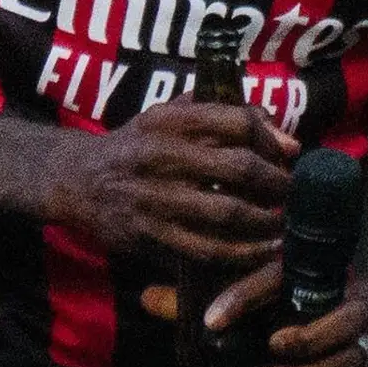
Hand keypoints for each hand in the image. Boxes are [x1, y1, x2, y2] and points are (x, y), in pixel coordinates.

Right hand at [58, 99, 296, 291]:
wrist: (74, 181)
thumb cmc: (134, 145)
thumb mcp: (167, 115)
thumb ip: (222, 113)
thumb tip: (283, 136)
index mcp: (168, 121)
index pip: (235, 122)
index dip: (271, 139)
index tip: (287, 154)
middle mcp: (161, 157)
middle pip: (239, 168)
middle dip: (277, 184)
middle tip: (293, 193)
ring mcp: (155, 200)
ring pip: (228, 213)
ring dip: (267, 222)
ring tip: (285, 223)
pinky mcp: (150, 237)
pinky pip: (207, 250)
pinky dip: (242, 253)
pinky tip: (262, 251)